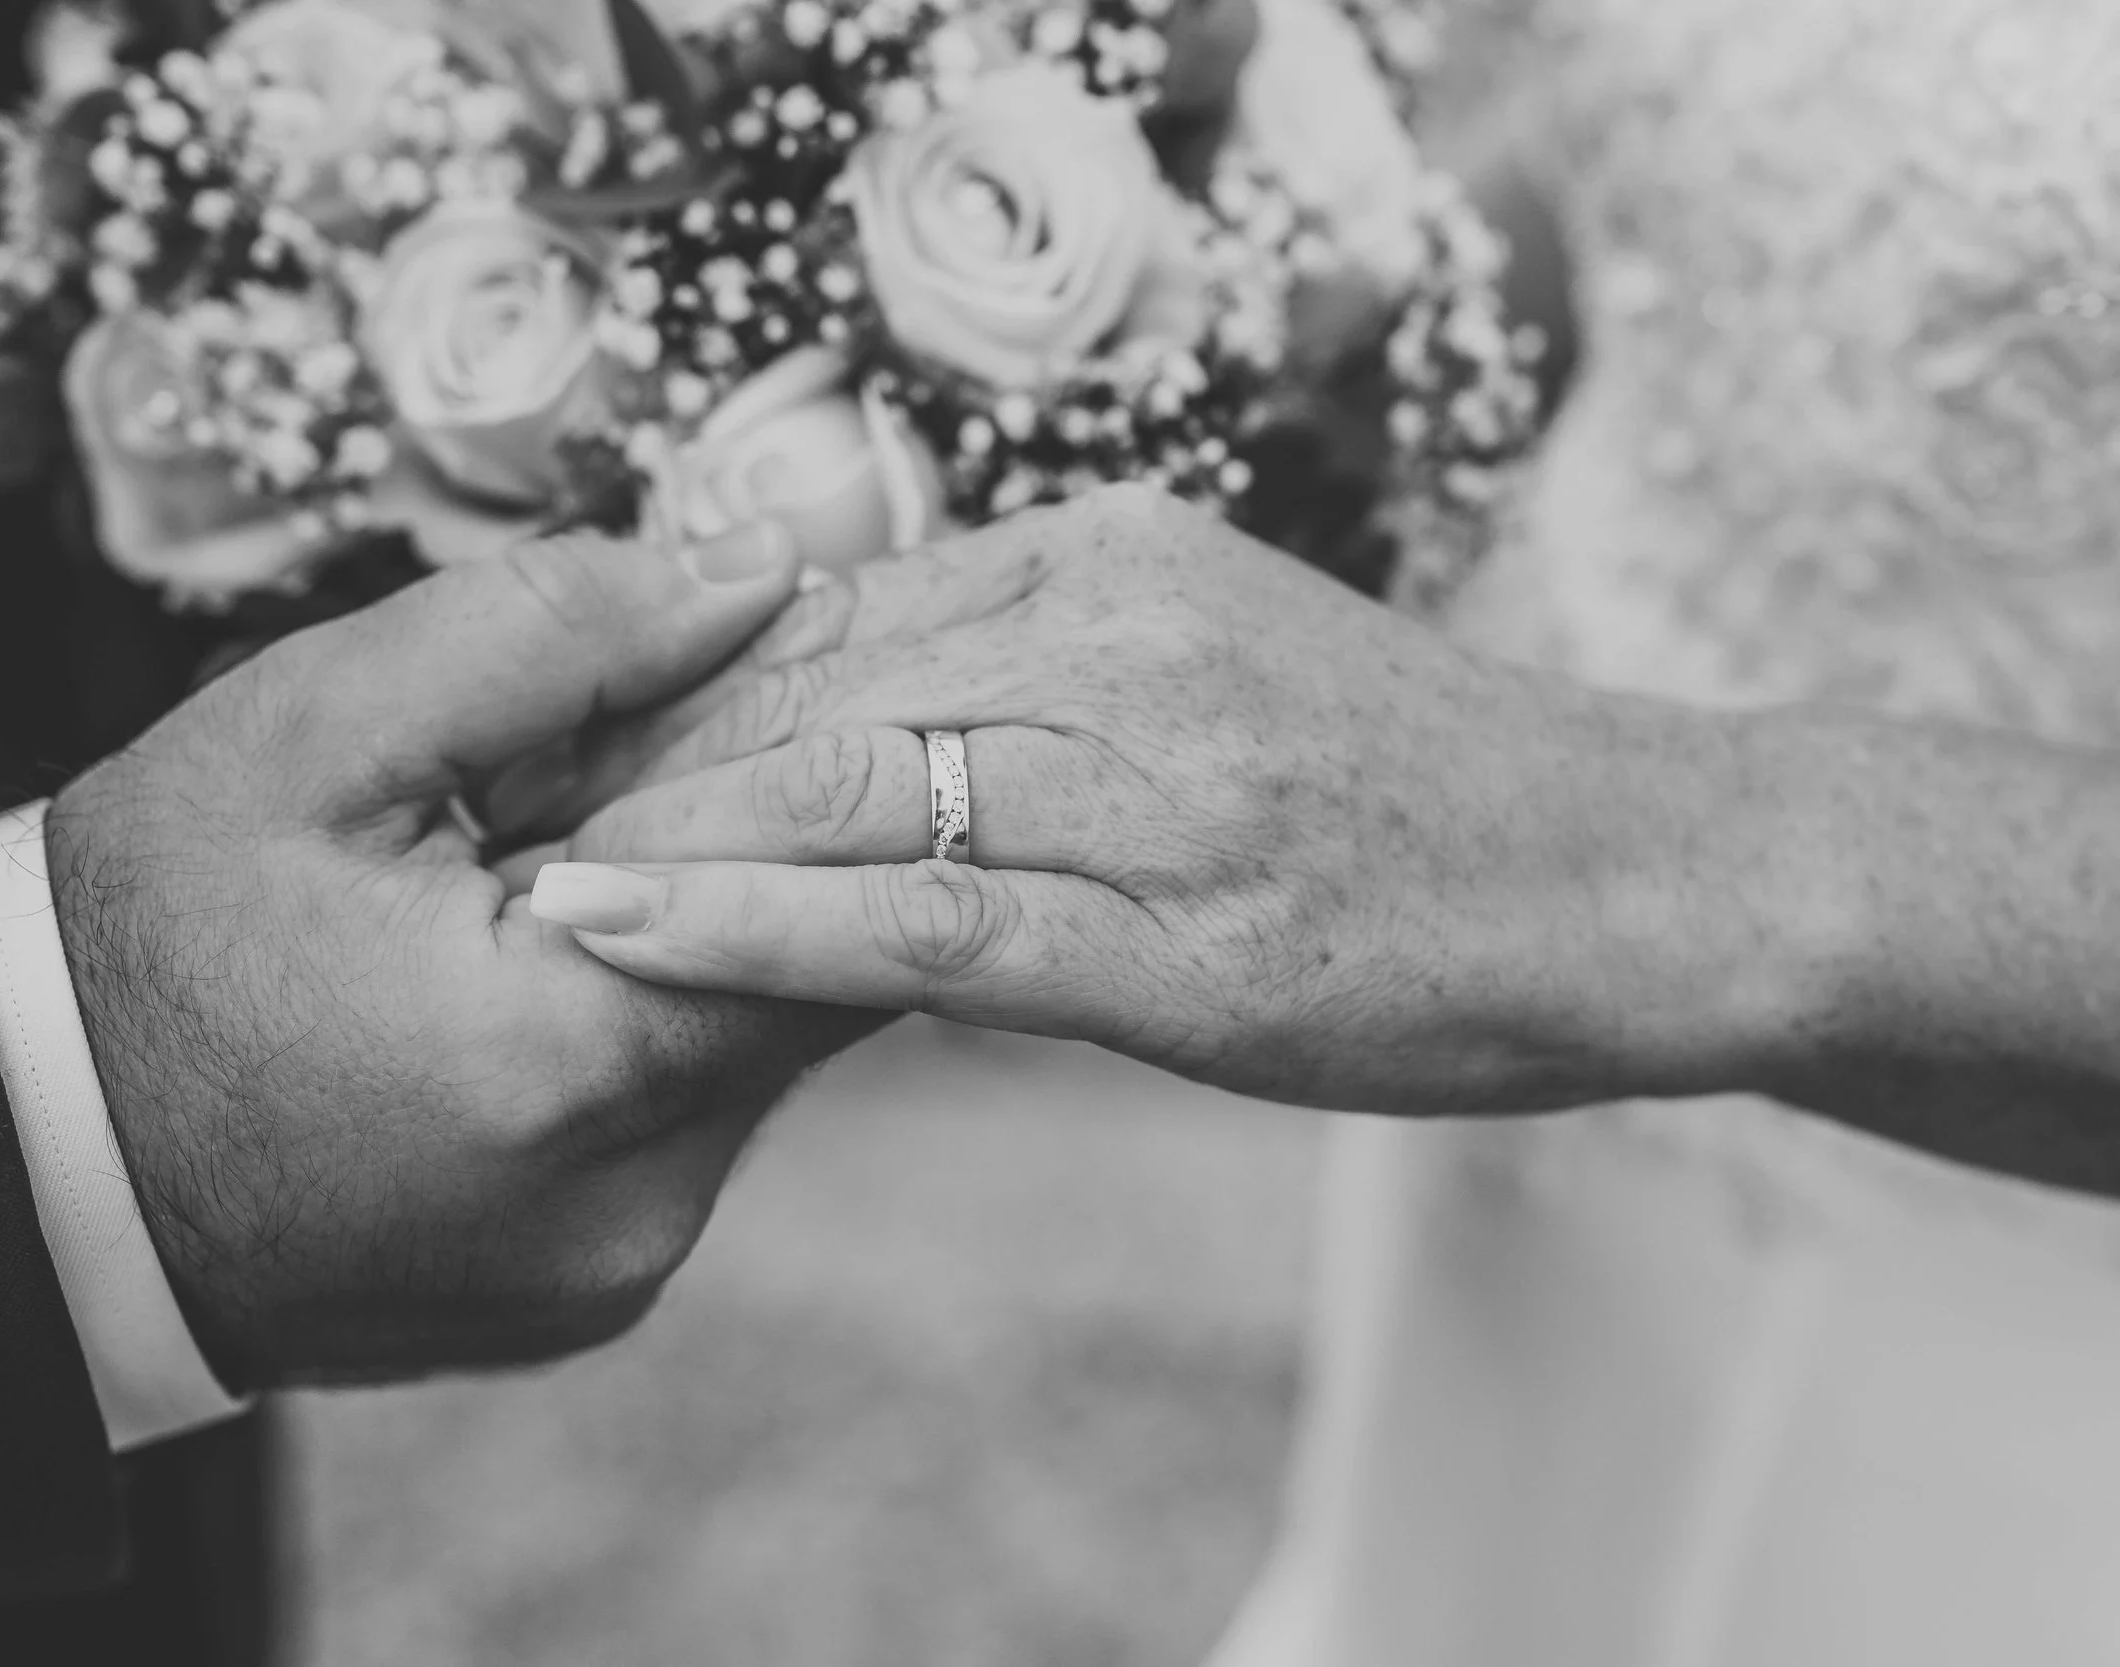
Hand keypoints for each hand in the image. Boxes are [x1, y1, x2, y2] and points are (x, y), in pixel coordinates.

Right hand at [50, 524, 880, 1388]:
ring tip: (587, 855)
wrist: (32, 1164)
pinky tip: (555, 961)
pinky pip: (686, 1125)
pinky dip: (657, 1025)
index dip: (840, 776)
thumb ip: (554, 633)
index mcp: (568, 1065)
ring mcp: (616, 1266)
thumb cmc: (147, 943)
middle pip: (820, 986)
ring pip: (759, 1053)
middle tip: (690, 754)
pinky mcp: (593, 1290)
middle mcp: (630, 1202)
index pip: (846, 907)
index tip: (814, 689)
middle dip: (777, 851)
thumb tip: (760, 569)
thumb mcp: (314, 732)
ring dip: (715, 937)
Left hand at [523, 486, 1797, 1115]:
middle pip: (799, 684)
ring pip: (836, 786)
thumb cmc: (1431, 799)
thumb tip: (887, 722)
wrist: (1649, 874)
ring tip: (489, 894)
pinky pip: (923, 915)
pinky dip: (750, 928)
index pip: (828, 609)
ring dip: (644, 841)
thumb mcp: (1234, 672)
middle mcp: (1120, 633)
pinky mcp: (1183, 930)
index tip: (544, 749)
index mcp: (1119, 559)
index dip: (662, 684)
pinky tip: (620, 939)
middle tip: (471, 828)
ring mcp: (1153, 777)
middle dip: (619, 763)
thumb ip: (1064, 671)